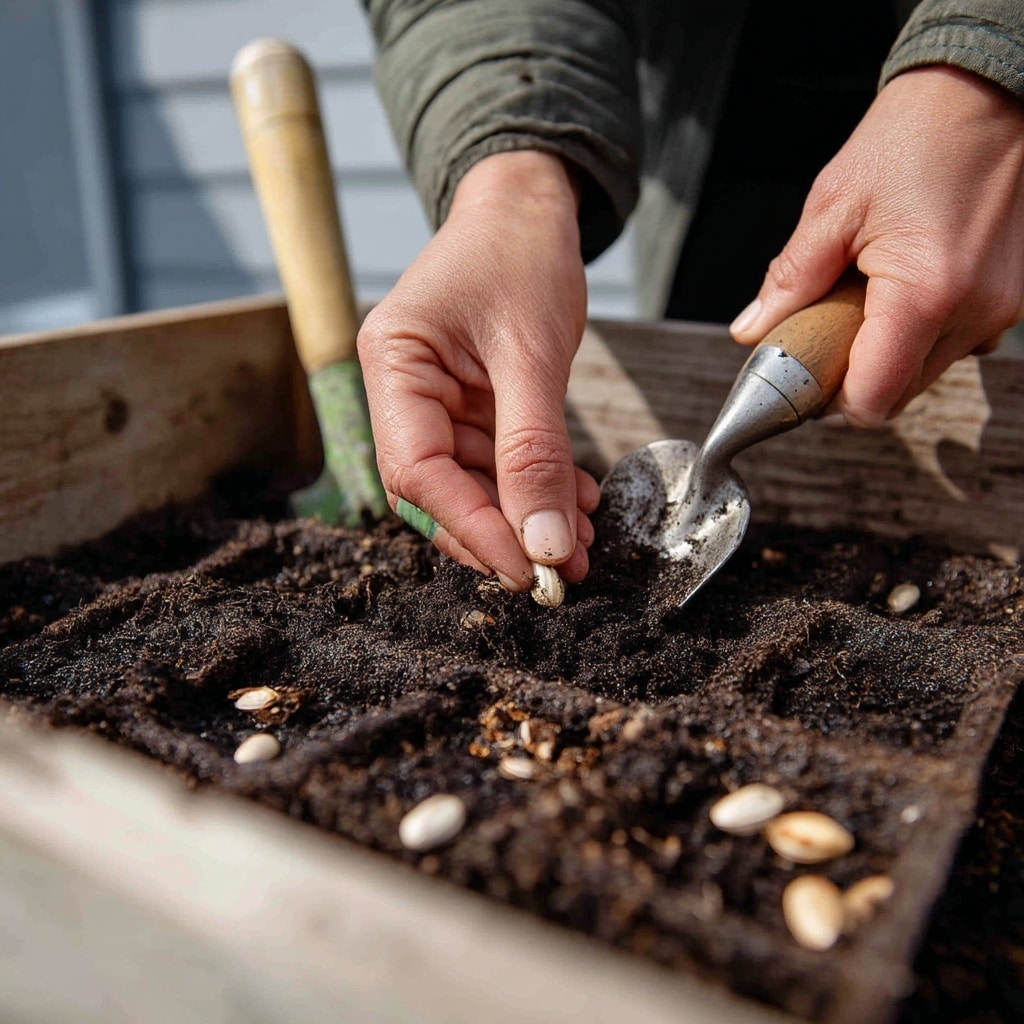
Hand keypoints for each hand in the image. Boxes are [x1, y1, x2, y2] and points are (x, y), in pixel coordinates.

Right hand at [356, 151, 598, 590]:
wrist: (530, 206)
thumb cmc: (520, 252)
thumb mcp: (532, 354)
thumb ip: (535, 450)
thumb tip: (543, 542)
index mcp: (392, 363)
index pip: (417, 470)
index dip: (470, 528)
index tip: (523, 568)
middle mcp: (403, 390)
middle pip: (438, 490)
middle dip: (500, 534)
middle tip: (557, 571)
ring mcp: (434, 400)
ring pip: (472, 485)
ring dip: (526, 518)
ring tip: (579, 546)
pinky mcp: (469, 406)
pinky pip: (497, 463)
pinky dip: (537, 488)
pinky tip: (577, 505)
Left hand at [730, 66, 1023, 426]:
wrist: (987, 91)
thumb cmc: (917, 134)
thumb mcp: (833, 206)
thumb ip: (789, 280)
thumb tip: (752, 330)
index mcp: (926, 295)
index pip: (872, 399)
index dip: (829, 403)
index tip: (803, 381)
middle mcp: (974, 312)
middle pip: (898, 394)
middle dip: (852, 377)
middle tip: (822, 333)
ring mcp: (1000, 308)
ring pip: (926, 372)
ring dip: (885, 354)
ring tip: (862, 299)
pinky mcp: (1010, 296)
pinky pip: (955, 343)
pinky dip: (918, 334)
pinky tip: (897, 292)